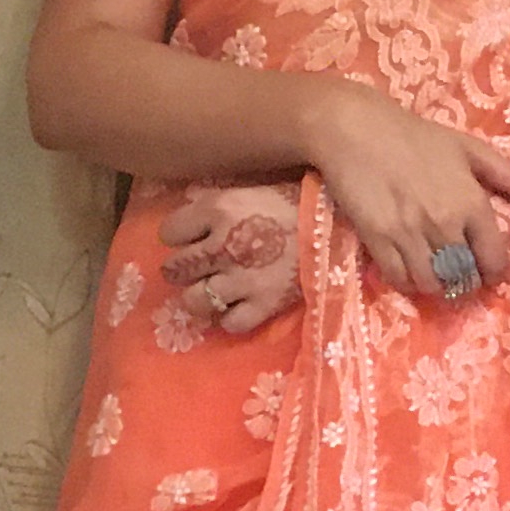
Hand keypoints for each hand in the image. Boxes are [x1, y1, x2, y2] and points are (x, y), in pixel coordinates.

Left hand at [159, 186, 302, 336]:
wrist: (341, 224)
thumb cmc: (295, 200)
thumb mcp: (250, 188)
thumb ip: (215, 200)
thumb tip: (189, 207)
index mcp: (218, 210)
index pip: (169, 232)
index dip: (179, 235)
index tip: (192, 236)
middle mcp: (222, 246)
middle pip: (175, 269)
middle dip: (184, 269)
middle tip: (199, 267)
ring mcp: (242, 279)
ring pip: (194, 301)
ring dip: (200, 296)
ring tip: (214, 289)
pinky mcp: (264, 304)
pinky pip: (230, 322)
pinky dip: (232, 317)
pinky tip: (241, 305)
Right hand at [299, 78, 509, 300]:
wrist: (356, 129)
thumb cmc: (418, 137)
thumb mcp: (472, 150)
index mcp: (472, 202)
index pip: (494, 261)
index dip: (493, 271)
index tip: (486, 267)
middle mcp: (444, 222)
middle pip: (463, 277)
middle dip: (465, 281)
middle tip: (460, 273)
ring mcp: (408, 233)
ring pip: (432, 285)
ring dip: (438, 286)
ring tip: (436, 273)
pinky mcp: (377, 239)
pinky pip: (399, 280)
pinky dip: (408, 283)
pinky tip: (411, 269)